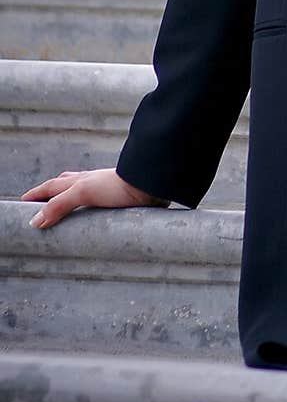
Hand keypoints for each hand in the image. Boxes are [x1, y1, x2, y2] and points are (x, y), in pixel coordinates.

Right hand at [21, 168, 169, 228]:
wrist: (149, 184)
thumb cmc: (118, 184)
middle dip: (51, 193)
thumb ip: (59, 205)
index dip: (36, 194)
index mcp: (79, 180)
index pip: (52, 186)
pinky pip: (98, 206)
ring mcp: (104, 190)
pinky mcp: (118, 201)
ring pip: (82, 194)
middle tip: (39, 203)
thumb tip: (35, 221)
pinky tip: (94, 217)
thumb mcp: (84, 192)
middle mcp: (90, 183)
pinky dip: (89, 210)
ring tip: (64, 210)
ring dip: (70, 200)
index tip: (23, 201)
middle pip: (65, 186)